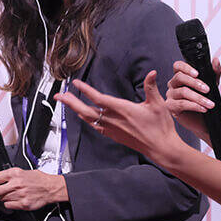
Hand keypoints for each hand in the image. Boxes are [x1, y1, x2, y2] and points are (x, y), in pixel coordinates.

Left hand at [0, 167, 67, 210]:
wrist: (51, 188)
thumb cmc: (39, 179)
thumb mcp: (23, 172)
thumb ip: (10, 176)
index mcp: (15, 173)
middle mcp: (16, 183)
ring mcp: (19, 194)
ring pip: (1, 199)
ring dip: (3, 198)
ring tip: (11, 195)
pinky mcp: (23, 204)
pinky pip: (8, 206)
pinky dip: (9, 204)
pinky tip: (14, 200)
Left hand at [55, 70, 189, 167]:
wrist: (161, 148)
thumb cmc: (160, 127)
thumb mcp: (158, 104)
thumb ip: (151, 87)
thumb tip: (152, 72)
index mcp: (122, 109)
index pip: (98, 98)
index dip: (85, 90)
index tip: (76, 83)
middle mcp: (114, 120)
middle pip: (86, 110)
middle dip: (71, 102)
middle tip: (59, 96)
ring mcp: (112, 129)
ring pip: (89, 119)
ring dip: (76, 110)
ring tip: (68, 103)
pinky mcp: (114, 136)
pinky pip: (95, 127)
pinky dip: (87, 120)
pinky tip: (83, 116)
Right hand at [165, 58, 220, 143]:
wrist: (205, 120)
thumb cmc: (204, 100)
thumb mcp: (212, 85)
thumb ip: (214, 72)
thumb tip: (216, 60)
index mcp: (180, 76)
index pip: (178, 66)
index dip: (186, 67)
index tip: (197, 73)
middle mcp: (173, 84)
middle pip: (179, 77)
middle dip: (195, 83)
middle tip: (207, 89)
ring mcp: (170, 95)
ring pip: (182, 92)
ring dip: (198, 98)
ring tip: (210, 104)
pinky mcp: (171, 107)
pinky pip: (181, 104)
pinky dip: (194, 106)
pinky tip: (203, 108)